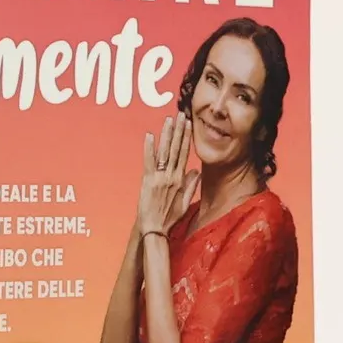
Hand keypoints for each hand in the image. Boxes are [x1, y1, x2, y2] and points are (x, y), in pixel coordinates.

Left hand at [137, 115, 196, 239]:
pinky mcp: (147, 181)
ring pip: (164, 151)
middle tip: (180, 114)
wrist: (155, 228)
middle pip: (176, 149)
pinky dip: (148, 148)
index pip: (184, 154)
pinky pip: (148, 162)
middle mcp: (171, 176)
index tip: (188, 124)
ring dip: (166, 134)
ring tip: (169, 120)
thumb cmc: (169, 217)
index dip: (186, 137)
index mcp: (180, 180)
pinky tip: (149, 135)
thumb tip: (195, 171)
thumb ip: (190, 186)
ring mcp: (159, 178)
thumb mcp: (185, 202)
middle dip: (178, 130)